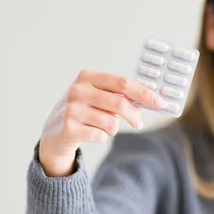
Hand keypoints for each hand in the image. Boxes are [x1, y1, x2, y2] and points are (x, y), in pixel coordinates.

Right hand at [39, 70, 166, 176]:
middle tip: (139, 123)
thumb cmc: (84, 111)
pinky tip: (92, 134)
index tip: (160, 102)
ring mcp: (71, 109)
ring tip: (103, 127)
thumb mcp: (98, 96)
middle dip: (134, 115)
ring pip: (111, 122)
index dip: (144, 93)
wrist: (54, 133)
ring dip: (113, 128)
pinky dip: (103, 137)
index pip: (123, 82)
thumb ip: (120, 95)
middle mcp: (77, 90)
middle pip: (119, 103)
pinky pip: (101, 136)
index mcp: (87, 77)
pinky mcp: (69, 129)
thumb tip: (152, 98)